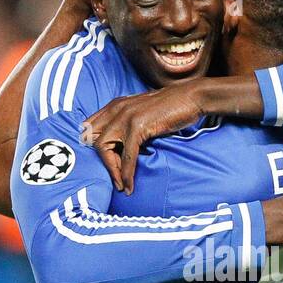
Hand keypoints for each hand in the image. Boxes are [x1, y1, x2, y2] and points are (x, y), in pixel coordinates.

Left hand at [82, 79, 207, 193]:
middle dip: (102, 161)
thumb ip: (129, 122)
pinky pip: (127, 155)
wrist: (192, 97)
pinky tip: (129, 185)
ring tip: (121, 185)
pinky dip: (126, 173)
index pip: (90, 127)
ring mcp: (126, 116)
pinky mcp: (138, 126)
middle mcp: (116, 109)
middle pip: (93, 138)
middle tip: (114, 177)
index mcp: (115, 105)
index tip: (107, 163)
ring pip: (104, 148)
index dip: (93, 147)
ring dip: (112, 170)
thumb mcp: (143, 112)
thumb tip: (123, 144)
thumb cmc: (172, 107)